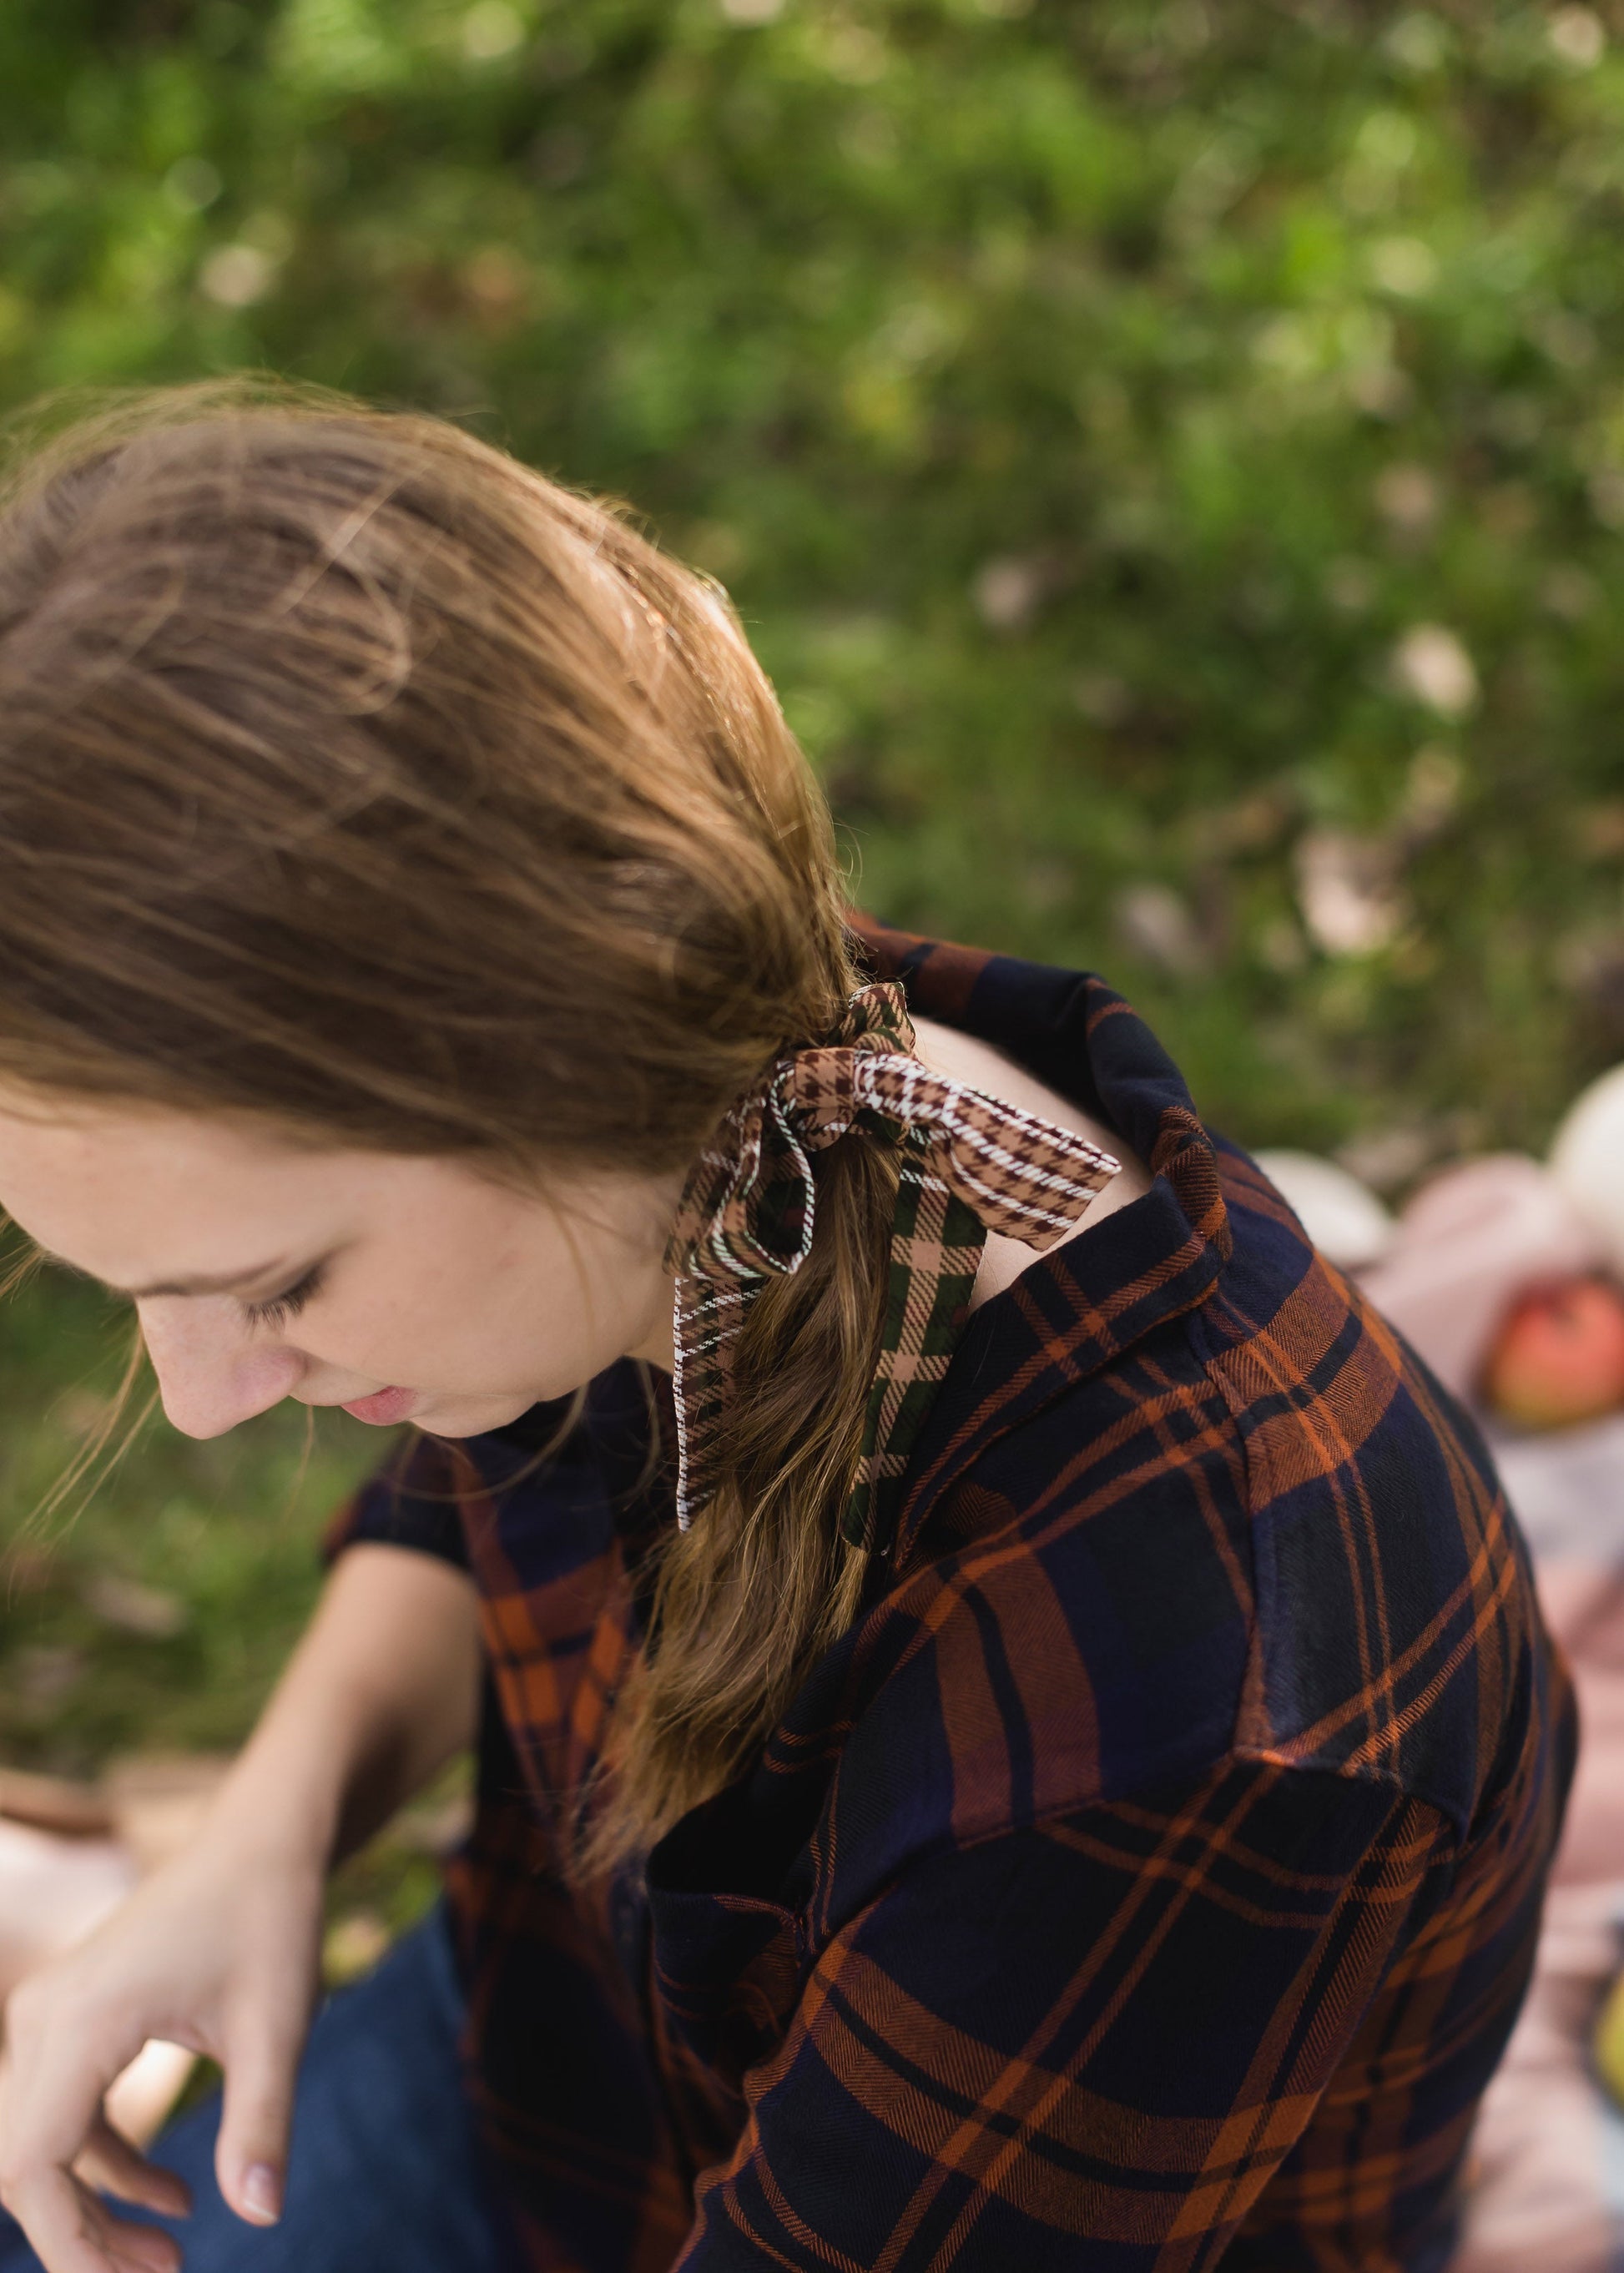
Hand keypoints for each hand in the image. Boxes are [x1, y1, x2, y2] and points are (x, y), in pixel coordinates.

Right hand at [0, 1828, 323, 2272]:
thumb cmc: (271, 1921)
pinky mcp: (70, 2018)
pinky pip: (64, 2114)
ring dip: (95, 2206)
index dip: (67, 2245)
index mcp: (84, 2021)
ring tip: (173, 2254)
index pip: (32, 2166)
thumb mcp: (279, 2026)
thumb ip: (261, 2122)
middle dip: (81, 2236)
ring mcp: (50, 2014)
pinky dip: (107, 2161)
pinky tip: (176, 2197)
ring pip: (39, 2146)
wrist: (261, 1842)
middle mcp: (46, 2016)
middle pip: (25, 2166)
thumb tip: (260, 2216)